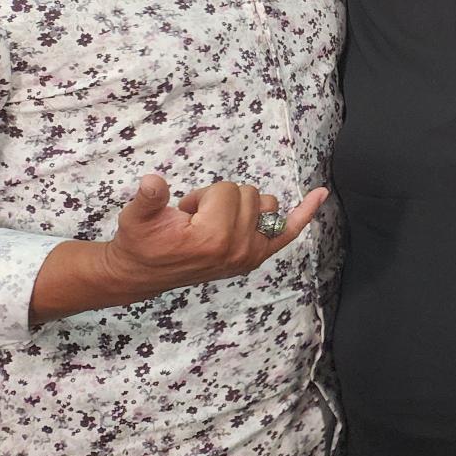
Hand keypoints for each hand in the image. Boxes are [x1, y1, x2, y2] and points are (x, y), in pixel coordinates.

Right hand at [98, 175, 327, 299]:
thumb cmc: (141, 243)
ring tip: (213, 222)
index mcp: (214, 237)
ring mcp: (251, 254)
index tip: (184, 213)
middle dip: (220, 198)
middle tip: (195, 220)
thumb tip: (152, 182)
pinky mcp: (256, 256)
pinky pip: (288, 231)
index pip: (226, 190)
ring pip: (266, 204)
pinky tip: (319, 194)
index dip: (202, 195)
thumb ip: (148, 198)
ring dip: (243, 205)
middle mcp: (239, 248)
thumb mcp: (137, 218)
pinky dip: (304, 213)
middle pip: (248, 194)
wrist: (142, 273)